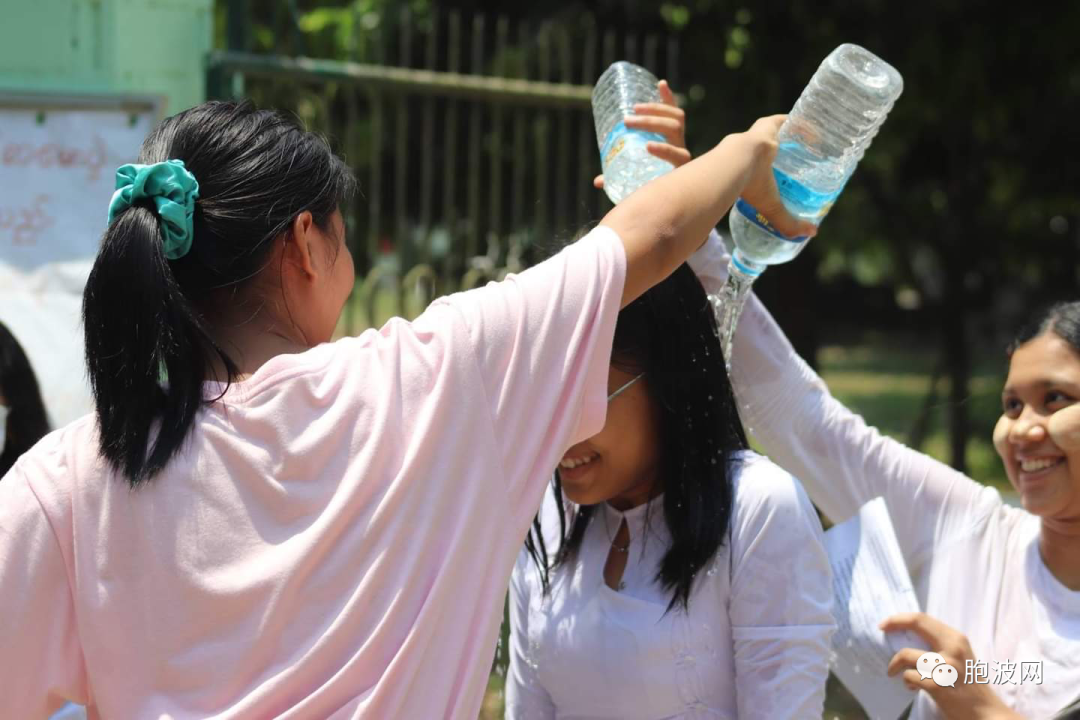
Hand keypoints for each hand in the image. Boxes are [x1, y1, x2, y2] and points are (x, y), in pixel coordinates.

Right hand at [594, 80, 690, 189]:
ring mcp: (681, 136)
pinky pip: (674, 108)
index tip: (647, 146)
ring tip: (635, 108)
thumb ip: (620, 183)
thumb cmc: (648, 182)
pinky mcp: (676, 126)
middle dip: (651, 123)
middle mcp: (682, 147)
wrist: (668, 176)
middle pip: (673, 129)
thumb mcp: (636, 185)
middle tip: (627, 121)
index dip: (665, 150)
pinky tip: (661, 84)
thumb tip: (598, 181)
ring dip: (656, 109)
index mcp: (677, 165)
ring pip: (676, 117)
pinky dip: (668, 97)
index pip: (678, 155)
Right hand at [735, 115, 817, 239]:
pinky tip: (820, 133)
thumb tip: (812, 233)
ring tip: (820, 147)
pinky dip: (807, 126)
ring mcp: (764, 135)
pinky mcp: (771, 124)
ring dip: (803, 139)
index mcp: (755, 169)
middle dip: (797, 155)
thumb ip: (789, 222)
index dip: (789, 171)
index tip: (803, 176)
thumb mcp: (772, 207)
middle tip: (815, 162)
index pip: (773, 169)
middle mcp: (757, 151)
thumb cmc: (751, 186)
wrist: (738, 162)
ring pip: (788, 135)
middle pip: (782, 151)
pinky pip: (792, 121)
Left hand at [881, 612, 1022, 719]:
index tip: (886, 622)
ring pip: (906, 654)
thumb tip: (908, 636)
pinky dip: (907, 681)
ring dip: (896, 665)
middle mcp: (952, 648)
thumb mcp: (959, 658)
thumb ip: (940, 645)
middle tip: (882, 631)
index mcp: (956, 639)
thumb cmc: (970, 686)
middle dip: (894, 624)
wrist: (987, 714)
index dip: (901, 618)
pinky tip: (912, 687)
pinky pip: (909, 677)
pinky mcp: (937, 686)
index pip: (923, 619)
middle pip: (915, 624)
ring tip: (899, 674)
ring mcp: (945, 666)